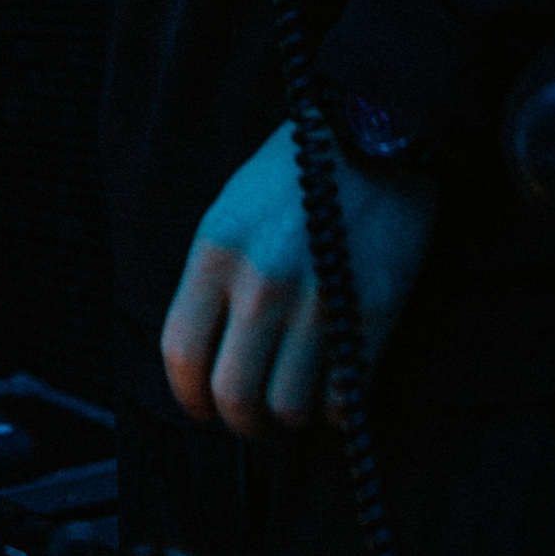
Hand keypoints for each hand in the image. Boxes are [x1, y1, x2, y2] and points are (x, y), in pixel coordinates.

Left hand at [161, 119, 435, 437]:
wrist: (373, 134)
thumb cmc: (295, 175)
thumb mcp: (231, 210)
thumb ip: (213, 280)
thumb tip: (207, 359)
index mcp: (217, 251)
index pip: (181, 356)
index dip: (188, 398)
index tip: (203, 406)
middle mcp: (261, 281)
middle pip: (233, 397)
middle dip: (241, 422)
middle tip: (254, 417)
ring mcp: (319, 301)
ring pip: (290, 408)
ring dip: (291, 417)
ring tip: (298, 398)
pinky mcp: (371, 313)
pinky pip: (345, 397)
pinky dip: (339, 406)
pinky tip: (338, 382)